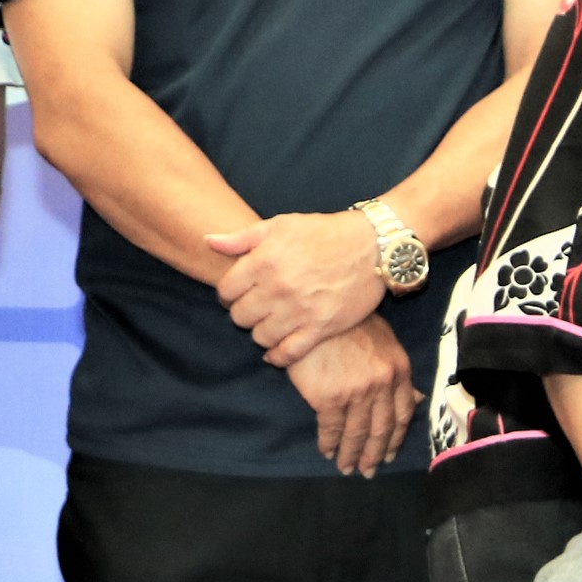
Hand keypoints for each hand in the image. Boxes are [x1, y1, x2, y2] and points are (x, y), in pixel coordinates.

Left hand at [210, 210, 389, 366]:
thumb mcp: (281, 225)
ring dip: (261, 333)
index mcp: (263, 262)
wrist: (373, 246)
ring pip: (261, 337)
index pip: (225, 291)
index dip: (228, 295)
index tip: (238, 295)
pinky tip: (276, 352)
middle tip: (256, 310)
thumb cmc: (325, 233)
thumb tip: (209, 242)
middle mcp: (278, 289)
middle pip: (240, 317)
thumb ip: (242, 237)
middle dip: (244, 314)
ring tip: (270, 325)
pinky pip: (289, 353)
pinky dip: (278, 357)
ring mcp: (300, 311)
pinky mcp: (321, 328)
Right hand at [287, 316, 419, 475]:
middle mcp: (382, 386)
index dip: (396, 438)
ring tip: (346, 467)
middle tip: (368, 472)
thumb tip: (419, 400)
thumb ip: (400, 373)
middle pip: (382, 429)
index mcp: (399, 372)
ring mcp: (357, 393)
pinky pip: (331, 428)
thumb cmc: (350, 323)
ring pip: (357, 433)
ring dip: (351, 454)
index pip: (403, 414)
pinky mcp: (329, 398)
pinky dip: (329, 443)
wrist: (318, 312)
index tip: (389, 454)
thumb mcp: (386, 343)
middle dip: (375, 454)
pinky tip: (327, 451)